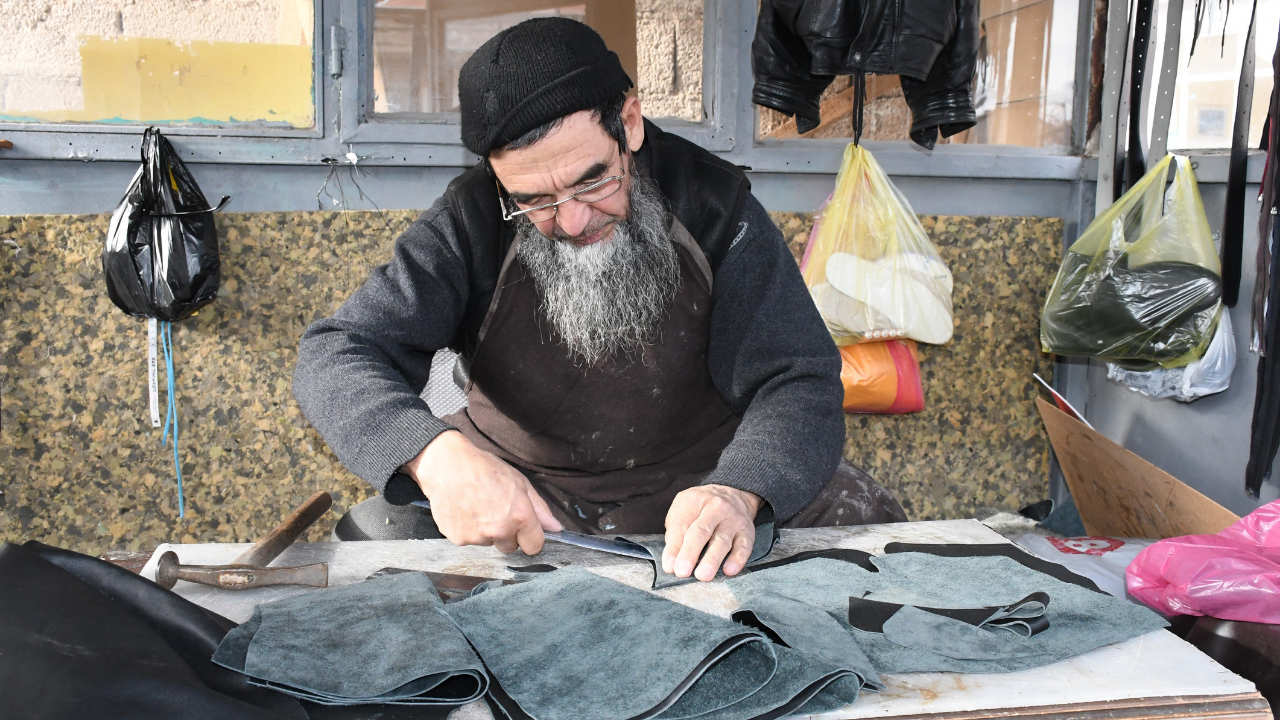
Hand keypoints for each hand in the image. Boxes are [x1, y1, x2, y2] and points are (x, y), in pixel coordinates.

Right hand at [405, 431, 562, 554]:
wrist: (447, 465)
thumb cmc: (485, 469)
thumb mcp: (519, 482)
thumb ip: (539, 508)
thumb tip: (556, 528)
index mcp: (520, 516)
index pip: (534, 546)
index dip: (530, 538)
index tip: (524, 530)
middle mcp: (500, 530)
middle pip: (510, 547)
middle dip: (506, 534)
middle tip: (495, 511)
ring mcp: (478, 537)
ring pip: (489, 543)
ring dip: (486, 531)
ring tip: (477, 507)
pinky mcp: (458, 539)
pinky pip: (469, 541)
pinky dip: (468, 530)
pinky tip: (464, 511)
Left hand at [662, 485, 761, 581]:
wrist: (733, 493)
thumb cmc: (701, 507)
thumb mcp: (683, 508)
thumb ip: (675, 530)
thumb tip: (673, 557)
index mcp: (695, 500)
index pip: (682, 525)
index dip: (674, 547)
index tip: (669, 566)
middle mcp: (716, 507)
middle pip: (701, 531)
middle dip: (690, 552)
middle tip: (682, 571)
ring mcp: (734, 519)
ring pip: (722, 541)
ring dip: (712, 559)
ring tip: (703, 575)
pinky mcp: (747, 531)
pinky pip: (744, 546)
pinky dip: (738, 559)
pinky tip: (729, 570)